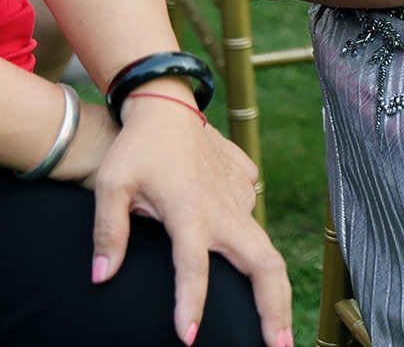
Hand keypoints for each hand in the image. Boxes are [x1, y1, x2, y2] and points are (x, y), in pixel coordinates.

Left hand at [76, 87, 292, 346]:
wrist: (168, 103)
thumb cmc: (137, 147)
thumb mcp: (110, 186)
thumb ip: (108, 233)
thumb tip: (102, 277)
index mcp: (190, 211)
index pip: (195, 267)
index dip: (192, 304)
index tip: (190, 336)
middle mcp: (224, 208)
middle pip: (263, 264)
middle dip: (274, 307)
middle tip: (280, 344)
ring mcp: (240, 196)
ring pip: (266, 249)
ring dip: (273, 289)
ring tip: (277, 327)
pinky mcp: (247, 185)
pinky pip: (252, 221)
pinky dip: (254, 248)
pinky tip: (246, 261)